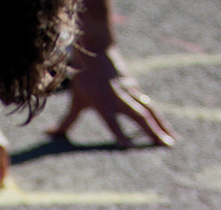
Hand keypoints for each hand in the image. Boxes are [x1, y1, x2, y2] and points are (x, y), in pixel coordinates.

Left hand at [49, 46, 175, 147]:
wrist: (98, 51)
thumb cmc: (84, 79)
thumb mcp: (75, 99)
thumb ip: (66, 120)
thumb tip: (49, 133)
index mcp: (101, 101)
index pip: (111, 119)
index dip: (118, 132)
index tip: (126, 146)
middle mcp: (118, 97)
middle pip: (137, 115)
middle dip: (150, 131)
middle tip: (161, 146)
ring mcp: (130, 92)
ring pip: (149, 111)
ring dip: (161, 127)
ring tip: (170, 143)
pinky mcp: (137, 90)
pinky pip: (151, 107)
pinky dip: (160, 120)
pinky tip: (168, 131)